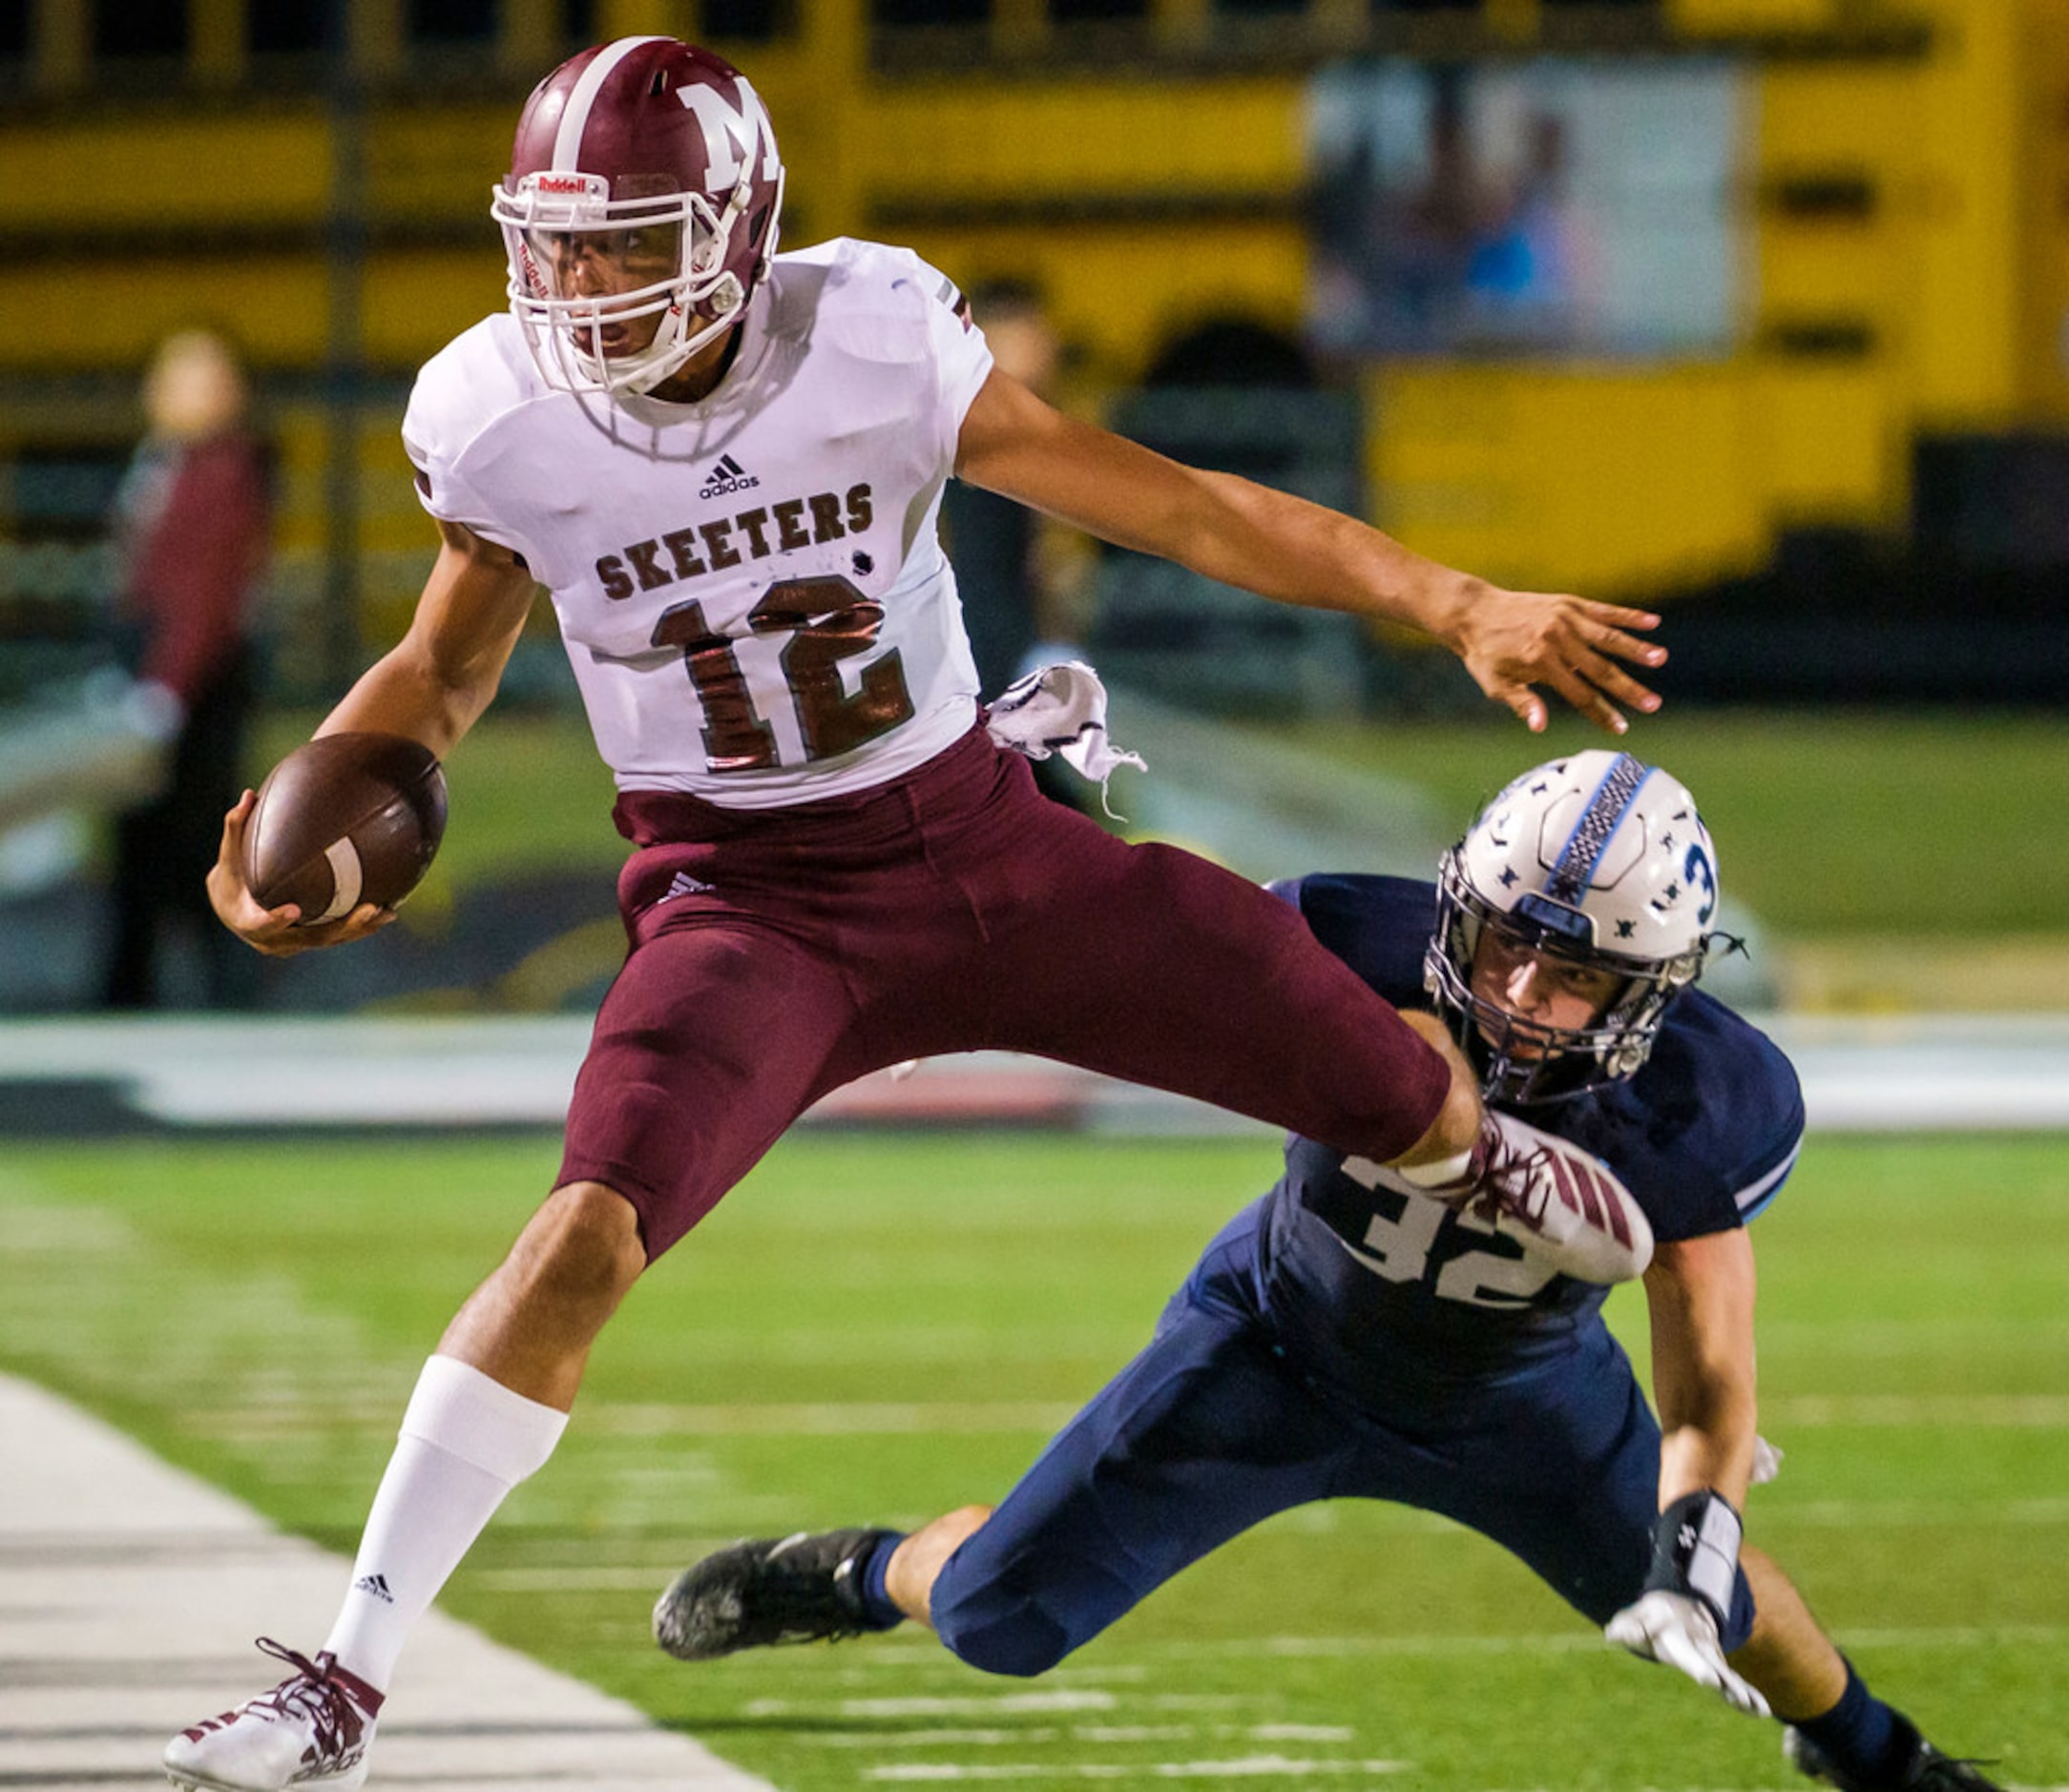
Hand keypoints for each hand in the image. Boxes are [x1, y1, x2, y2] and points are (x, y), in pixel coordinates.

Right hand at [206, 789, 396, 956]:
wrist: (233, 909)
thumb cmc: (232, 876)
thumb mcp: (229, 854)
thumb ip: (236, 827)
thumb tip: (249, 794)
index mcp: (247, 921)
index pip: (261, 924)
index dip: (276, 920)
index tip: (293, 910)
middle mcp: (273, 940)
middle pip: (311, 938)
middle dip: (342, 926)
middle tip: (369, 908)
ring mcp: (294, 944)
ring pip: (331, 940)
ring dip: (360, 928)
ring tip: (389, 912)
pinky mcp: (310, 941)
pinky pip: (338, 936)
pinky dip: (361, 926)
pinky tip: (389, 911)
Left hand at [1440, 577, 1665, 735]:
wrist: (1474, 612)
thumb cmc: (1484, 654)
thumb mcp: (1495, 684)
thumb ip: (1522, 703)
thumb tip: (1540, 727)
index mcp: (1540, 661)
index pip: (1579, 694)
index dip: (1601, 713)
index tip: (1622, 728)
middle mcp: (1557, 638)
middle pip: (1600, 668)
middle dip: (1628, 688)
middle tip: (1653, 705)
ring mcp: (1565, 618)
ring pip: (1608, 636)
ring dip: (1636, 648)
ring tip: (1660, 659)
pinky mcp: (1569, 603)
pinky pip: (1604, 611)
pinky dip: (1628, 616)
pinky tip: (1652, 623)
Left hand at [1605, 1589, 1769, 1717]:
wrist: (1682, 1605)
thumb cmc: (1652, 1617)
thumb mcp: (1636, 1617)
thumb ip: (1626, 1627)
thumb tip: (1612, 1634)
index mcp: (1677, 1636)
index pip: (1686, 1652)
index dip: (1696, 1666)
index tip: (1710, 1681)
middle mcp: (1699, 1646)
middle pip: (1710, 1664)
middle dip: (1719, 1678)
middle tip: (1729, 1692)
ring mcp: (1712, 1657)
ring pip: (1728, 1675)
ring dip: (1741, 1691)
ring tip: (1757, 1709)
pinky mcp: (1720, 1667)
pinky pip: (1735, 1682)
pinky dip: (1748, 1695)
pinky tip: (1760, 1711)